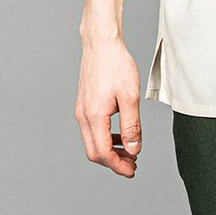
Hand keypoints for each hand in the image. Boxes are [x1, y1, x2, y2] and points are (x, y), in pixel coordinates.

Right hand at [75, 38, 141, 177]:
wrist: (101, 43)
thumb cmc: (116, 65)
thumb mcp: (130, 98)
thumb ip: (132, 127)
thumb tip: (133, 149)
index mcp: (94, 115)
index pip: (104, 153)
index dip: (118, 166)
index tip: (132, 171)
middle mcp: (83, 115)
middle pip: (95, 153)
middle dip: (114, 163)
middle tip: (133, 165)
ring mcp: (81, 111)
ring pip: (92, 144)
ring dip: (111, 153)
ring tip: (130, 151)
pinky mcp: (84, 106)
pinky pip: (92, 132)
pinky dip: (107, 140)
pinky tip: (121, 137)